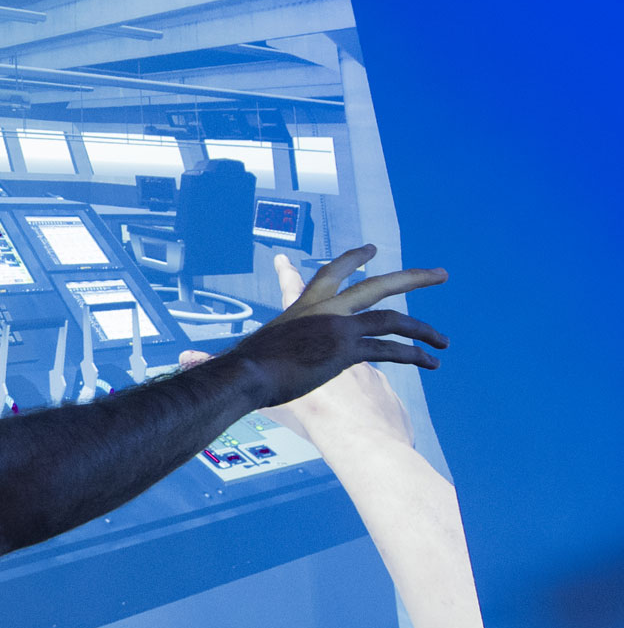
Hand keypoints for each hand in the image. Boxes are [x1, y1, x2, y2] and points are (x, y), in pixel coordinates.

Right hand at [222, 244, 449, 407]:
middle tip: (438, 274)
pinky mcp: (348, 350)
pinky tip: (430, 362)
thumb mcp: (240, 357)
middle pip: (378, 285)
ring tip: (444, 339)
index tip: (370, 250)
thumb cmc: (240, 371)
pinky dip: (414, 355)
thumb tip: (184, 360)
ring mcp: (339, 327)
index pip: (330, 273)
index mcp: (303, 305)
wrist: (245, 377)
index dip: (352, 259)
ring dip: (423, 328)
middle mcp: (325, 308)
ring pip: (394, 319)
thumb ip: (222, 357)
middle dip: (412, 278)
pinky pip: (391, 350)